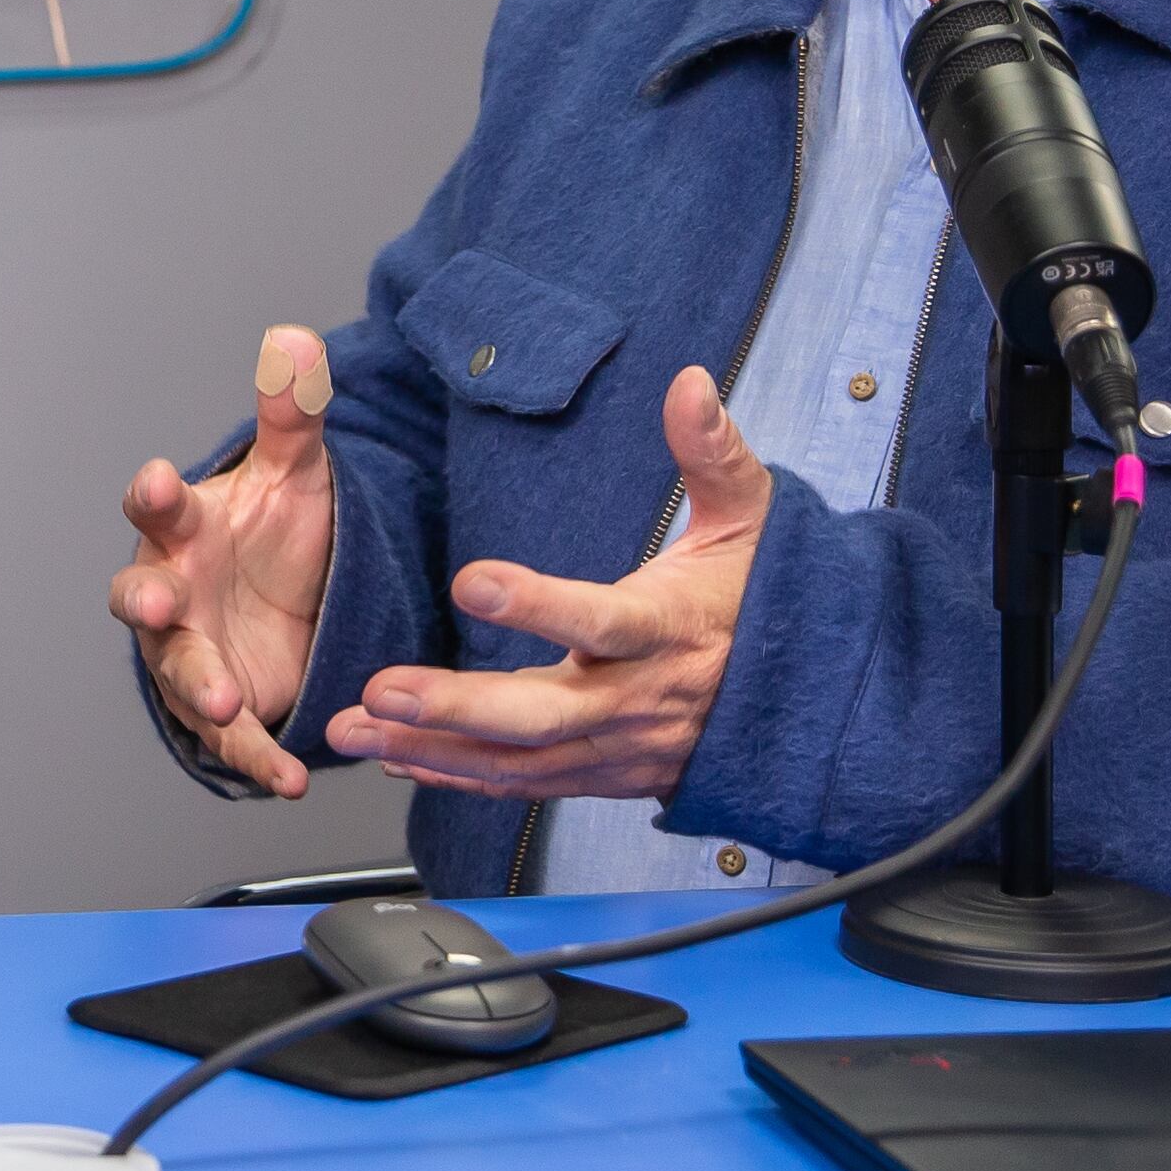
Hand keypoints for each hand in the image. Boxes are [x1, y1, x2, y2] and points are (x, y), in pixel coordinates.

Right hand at [109, 327, 345, 796]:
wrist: (292, 605)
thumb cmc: (271, 533)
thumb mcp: (295, 474)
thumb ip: (290, 414)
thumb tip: (295, 337)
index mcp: (184, 527)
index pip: (157, 505)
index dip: (155, 494)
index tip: (160, 480)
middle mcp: (173, 589)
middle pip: (142, 595)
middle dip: (148, 600)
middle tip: (162, 603)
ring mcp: (189, 652)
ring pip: (179, 671)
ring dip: (198, 687)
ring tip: (227, 701)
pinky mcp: (221, 706)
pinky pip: (231, 737)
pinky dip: (254, 758)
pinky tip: (286, 778)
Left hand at [326, 364, 769, 805]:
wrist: (814, 704)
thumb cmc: (769, 601)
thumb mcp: (753, 518)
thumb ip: (713, 452)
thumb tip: (688, 385)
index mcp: (672, 628)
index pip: (603, 621)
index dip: (539, 606)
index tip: (471, 581)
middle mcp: (640, 697)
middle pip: (546, 715)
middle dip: (457, 708)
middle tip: (382, 688)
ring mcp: (621, 746)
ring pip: (523, 761)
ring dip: (435, 749)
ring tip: (356, 728)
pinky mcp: (606, 774)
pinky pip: (527, 785)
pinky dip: (460, 777)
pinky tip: (398, 756)